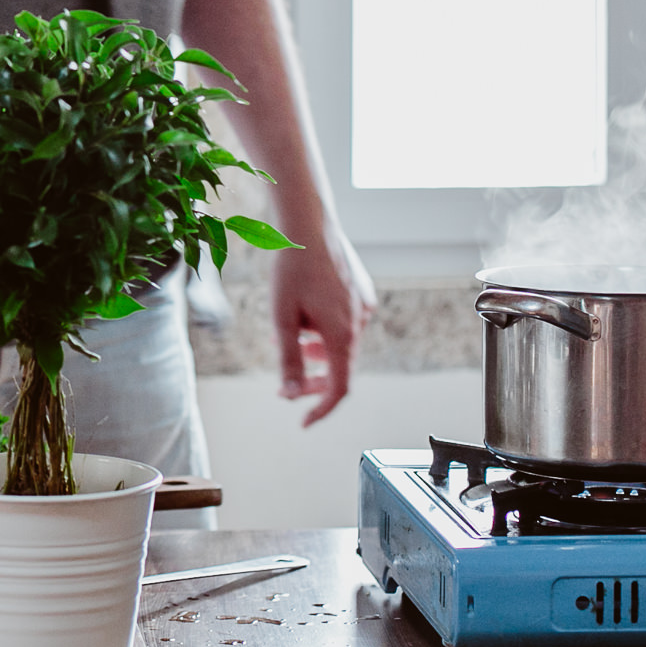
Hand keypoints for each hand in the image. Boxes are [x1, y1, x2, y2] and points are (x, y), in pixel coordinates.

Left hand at [270, 225, 375, 426]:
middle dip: (313, 380)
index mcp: (342, 334)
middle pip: (340, 367)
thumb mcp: (282, 318)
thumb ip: (288, 359)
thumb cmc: (291, 268)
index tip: (304, 421)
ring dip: (317, 352)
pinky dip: (325, 330)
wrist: (309, 225)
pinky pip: (346, 323)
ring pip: (341, 343)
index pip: (339, 388)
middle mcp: (359, 323)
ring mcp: (364, 307)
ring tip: (292, 340)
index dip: (321, 409)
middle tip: (287, 387)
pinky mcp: (362, 293)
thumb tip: (290, 394)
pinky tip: (306, 316)